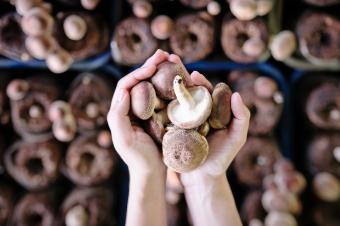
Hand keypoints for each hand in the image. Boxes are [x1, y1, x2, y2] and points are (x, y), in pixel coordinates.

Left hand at [107, 50, 168, 176]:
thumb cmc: (138, 158)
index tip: (153, 66)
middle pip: (138, 80)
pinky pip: (161, 94)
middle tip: (163, 53)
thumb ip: (118, 116)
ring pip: (150, 84)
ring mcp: (144, 110)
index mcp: (120, 110)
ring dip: (160, 70)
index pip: (126, 84)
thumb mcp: (124, 140)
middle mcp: (131, 107)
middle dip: (150, 65)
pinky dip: (168, 83)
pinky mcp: (157, 114)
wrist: (152, 172)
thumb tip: (124, 91)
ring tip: (171, 58)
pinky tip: (177, 76)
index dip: (138, 72)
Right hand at [167, 55, 250, 186]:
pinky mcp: (170, 128)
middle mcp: (195, 113)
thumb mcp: (237, 138)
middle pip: (187, 91)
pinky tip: (149, 91)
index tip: (194, 73)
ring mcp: (181, 120)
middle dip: (179, 75)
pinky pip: (164, 113)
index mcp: (210, 111)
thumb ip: (241, 117)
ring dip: (165, 84)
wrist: (202, 178)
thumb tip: (236, 94)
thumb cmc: (221, 158)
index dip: (200, 81)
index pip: (205, 91)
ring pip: (173, 99)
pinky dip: (157, 102)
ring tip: (157, 71)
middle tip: (170, 62)